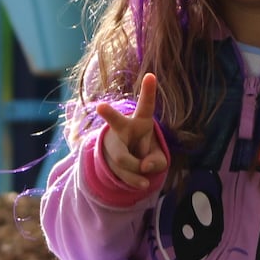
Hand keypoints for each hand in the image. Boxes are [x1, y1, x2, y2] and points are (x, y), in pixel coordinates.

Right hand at [95, 73, 165, 188]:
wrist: (124, 164)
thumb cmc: (145, 154)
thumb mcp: (158, 157)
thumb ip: (157, 162)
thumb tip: (143, 167)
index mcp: (140, 121)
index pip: (146, 105)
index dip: (149, 90)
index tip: (151, 75)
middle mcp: (122, 128)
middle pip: (115, 122)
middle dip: (108, 114)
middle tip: (101, 107)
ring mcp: (111, 143)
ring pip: (124, 160)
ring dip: (138, 172)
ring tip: (145, 178)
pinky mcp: (105, 158)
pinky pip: (121, 173)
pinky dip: (134, 181)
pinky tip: (141, 183)